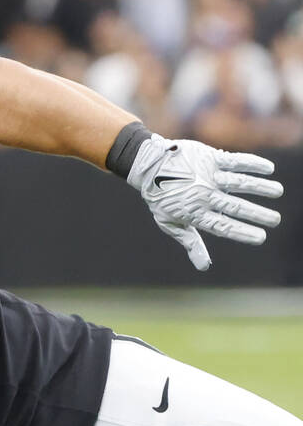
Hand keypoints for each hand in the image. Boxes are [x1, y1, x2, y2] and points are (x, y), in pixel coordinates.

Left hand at [127, 134, 282, 270]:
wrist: (148, 166)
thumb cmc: (161, 199)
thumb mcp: (170, 223)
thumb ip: (190, 242)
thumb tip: (204, 267)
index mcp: (194, 213)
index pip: (222, 226)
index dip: (241, 232)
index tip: (261, 237)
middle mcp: (203, 195)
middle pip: (234, 207)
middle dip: (257, 214)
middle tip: (276, 220)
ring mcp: (207, 176)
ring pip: (238, 182)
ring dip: (259, 187)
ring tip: (278, 191)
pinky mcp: (209, 158)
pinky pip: (234, 161)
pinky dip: (252, 164)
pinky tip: (269, 169)